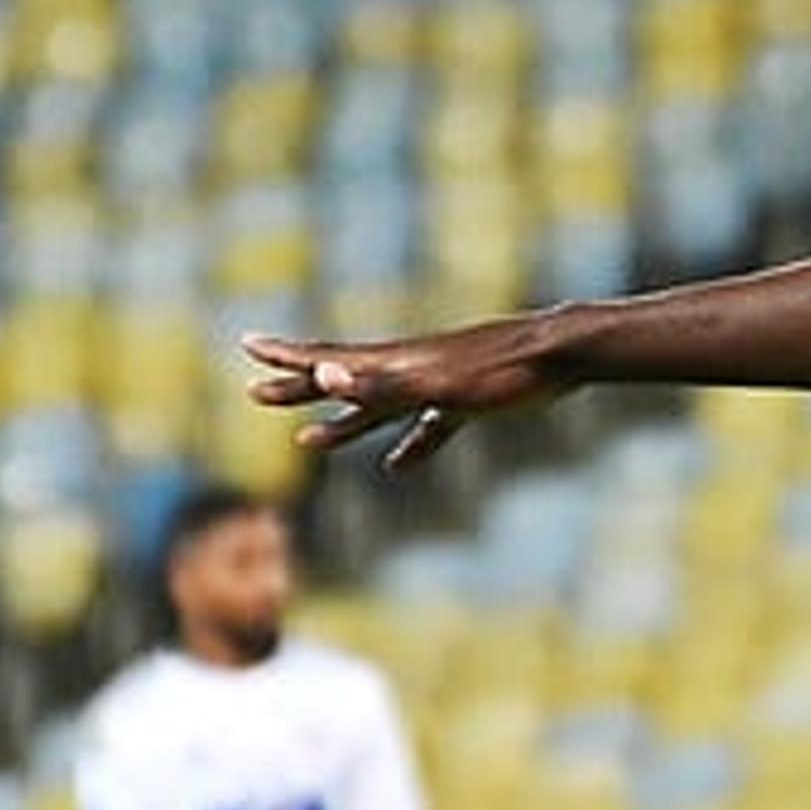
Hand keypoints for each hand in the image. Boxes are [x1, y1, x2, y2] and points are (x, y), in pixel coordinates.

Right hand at [242, 320, 561, 472]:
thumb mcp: (438, 385)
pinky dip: (408, 445)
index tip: (246, 344)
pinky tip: (398, 466)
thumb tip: (326, 377)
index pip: (327, 360)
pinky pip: (427, 427)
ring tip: (311, 441)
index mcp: (394, 365)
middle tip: (253, 395)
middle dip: (298, 392)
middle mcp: (409, 371)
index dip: (287, 357)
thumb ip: (379, 386)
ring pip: (378, 408)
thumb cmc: (502, 372)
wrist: (564, 354)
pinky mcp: (470, 403)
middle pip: (342, 384)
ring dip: (342, 423)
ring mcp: (439, 387)